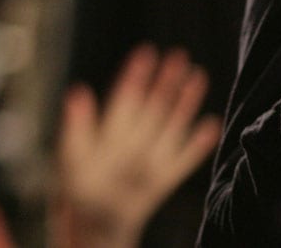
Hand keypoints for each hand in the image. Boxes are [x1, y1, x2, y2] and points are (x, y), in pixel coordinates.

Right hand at [54, 45, 220, 247]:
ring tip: (199, 76)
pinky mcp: (166, 182)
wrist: (98, 234)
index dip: (137, 76)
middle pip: (155, 110)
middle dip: (167, 81)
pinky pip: (186, 160)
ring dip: (188, 103)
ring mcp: (155, 168)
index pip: (126, 101)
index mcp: (113, 145)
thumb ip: (76, 127)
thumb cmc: (78, 195)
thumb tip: (79, 92)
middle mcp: (139, 155)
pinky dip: (200, 143)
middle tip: (179, 55)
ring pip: (174, 129)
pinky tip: (212, 124)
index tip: (147, 51)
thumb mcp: (68, 161)